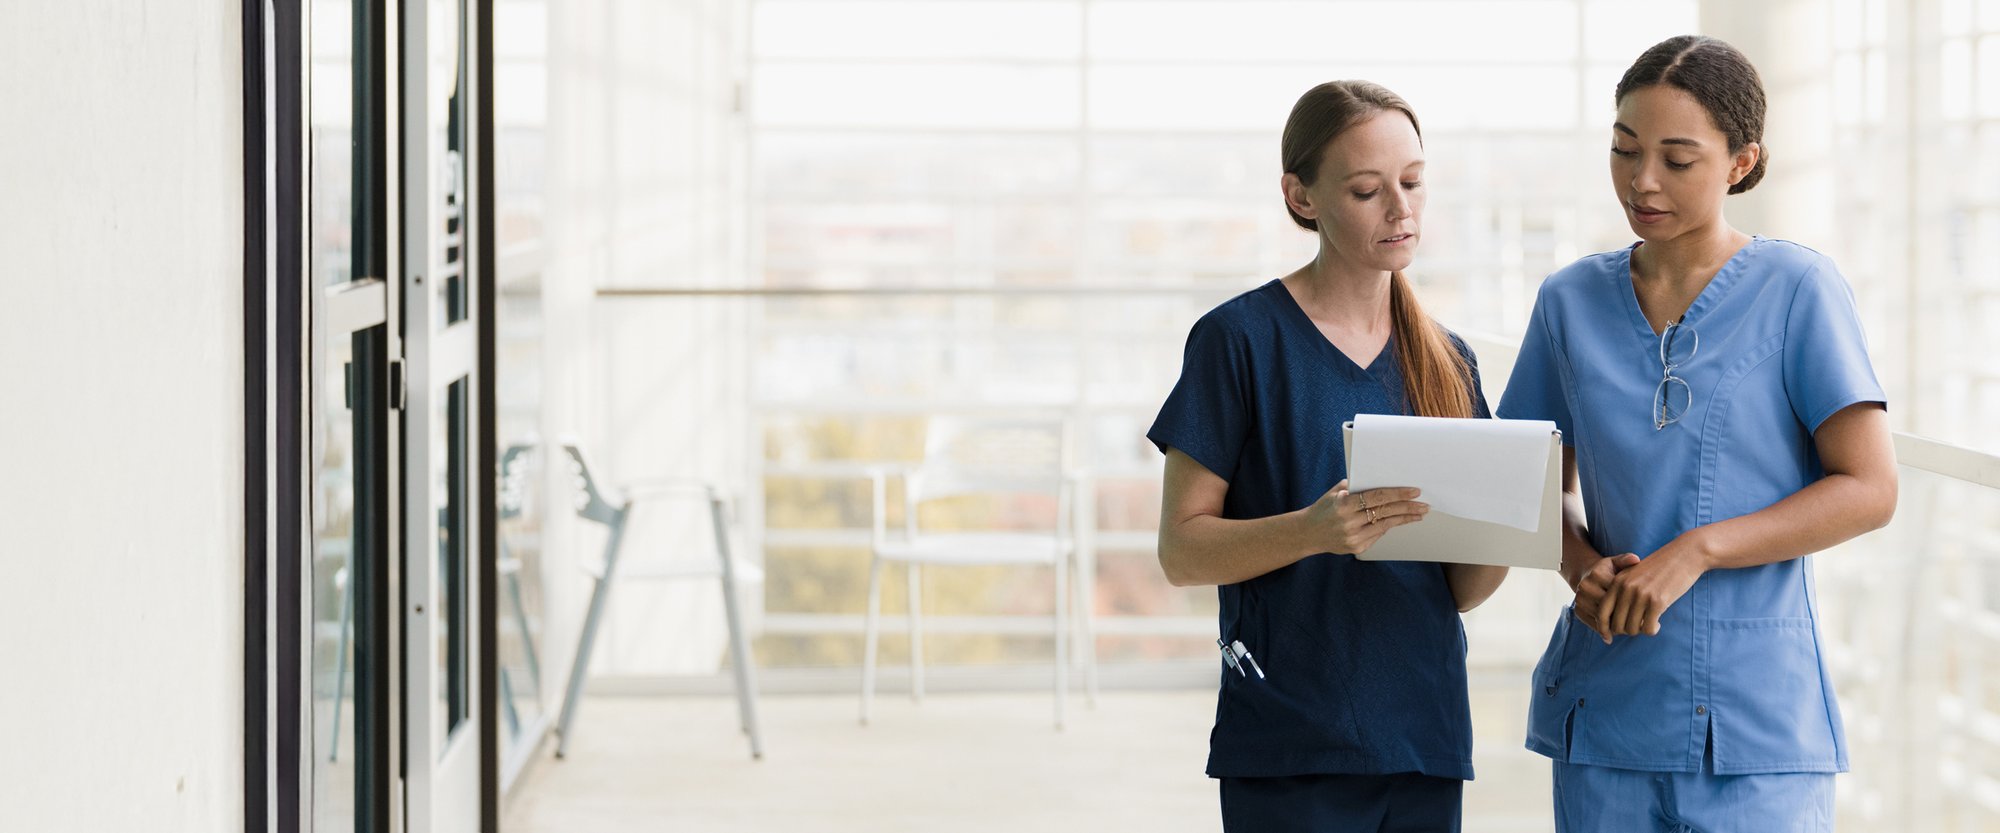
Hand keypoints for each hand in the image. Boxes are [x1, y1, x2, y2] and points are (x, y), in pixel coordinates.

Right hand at [1303, 480, 1427, 555]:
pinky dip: (1388, 526)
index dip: (1398, 494)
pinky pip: (1378, 535)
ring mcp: (1353, 537)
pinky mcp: (1356, 548)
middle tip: (1423, 504)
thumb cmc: (1323, 508)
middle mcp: (1349, 522)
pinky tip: (1398, 521)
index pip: (1377, 497)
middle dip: (1407, 507)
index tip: (1414, 491)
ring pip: (1386, 525)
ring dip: (1404, 518)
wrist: (1307, 533)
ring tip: (1418, 514)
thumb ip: (1356, 487)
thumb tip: (1382, 480)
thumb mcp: (1335, 492)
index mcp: (1344, 505)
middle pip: (1385, 512)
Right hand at [1573, 553, 1640, 643]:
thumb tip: (1636, 559)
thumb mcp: (1616, 563)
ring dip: (1617, 626)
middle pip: (1610, 607)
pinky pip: (1594, 624)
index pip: (1618, 592)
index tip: (1645, 608)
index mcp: (1597, 574)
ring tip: (1632, 630)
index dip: (1632, 601)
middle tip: (1641, 624)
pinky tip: (1618, 633)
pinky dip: (1606, 630)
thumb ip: (1626, 560)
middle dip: (1625, 616)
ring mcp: (1580, 600)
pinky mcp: (1578, 611)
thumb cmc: (1607, 571)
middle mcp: (1586, 587)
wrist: (1585, 577)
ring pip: (1602, 618)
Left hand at [1599, 539, 1708, 638]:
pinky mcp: (1658, 602)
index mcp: (1617, 582)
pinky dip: (1652, 630)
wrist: (1684, 555)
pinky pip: (1648, 628)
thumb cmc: (1660, 568)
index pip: (1601, 613)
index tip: (1608, 638)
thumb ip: (1622, 592)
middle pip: (1616, 625)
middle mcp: (1626, 589)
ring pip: (1632, 629)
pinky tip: (1657, 623)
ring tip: (1648, 624)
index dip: (1603, 629)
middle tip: (1636, 628)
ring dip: (1640, 631)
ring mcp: (1641, 595)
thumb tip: (1614, 620)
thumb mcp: (1634, 575)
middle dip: (1625, 631)